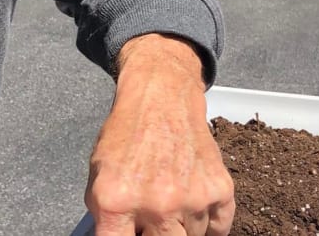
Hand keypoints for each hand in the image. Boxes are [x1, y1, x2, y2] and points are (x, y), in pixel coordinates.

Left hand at [85, 34, 234, 235]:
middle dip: (156, 235)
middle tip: (152, 217)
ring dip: (181, 226)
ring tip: (171, 198)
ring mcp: (192, 199)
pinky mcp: (220, 190)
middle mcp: (157, 205)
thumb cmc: (127, 134)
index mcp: (117, 201)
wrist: (161, 97)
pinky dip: (207, 224)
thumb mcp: (98, 174)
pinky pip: (219, 230)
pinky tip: (192, 203)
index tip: (130, 233)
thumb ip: (104, 215)